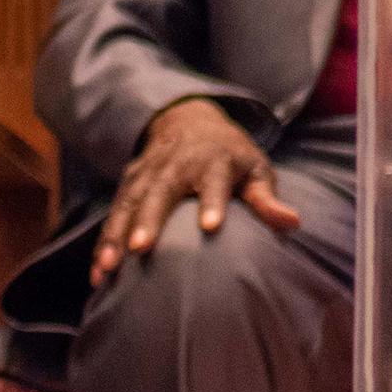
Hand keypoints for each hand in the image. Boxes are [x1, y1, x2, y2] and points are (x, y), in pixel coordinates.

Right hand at [88, 98, 299, 288]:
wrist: (189, 118)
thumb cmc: (230, 155)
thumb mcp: (254, 169)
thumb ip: (267, 199)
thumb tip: (294, 223)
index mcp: (215, 160)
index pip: (216, 181)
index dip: (213, 201)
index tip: (211, 226)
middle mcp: (178, 164)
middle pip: (162, 191)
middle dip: (150, 219)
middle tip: (141, 248)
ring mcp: (150, 171)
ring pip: (130, 202)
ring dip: (116, 234)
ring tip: (108, 267)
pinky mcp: (130, 180)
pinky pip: (114, 212)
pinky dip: (103, 240)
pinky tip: (97, 273)